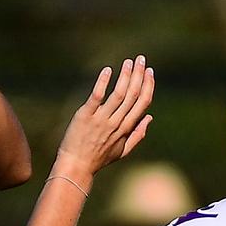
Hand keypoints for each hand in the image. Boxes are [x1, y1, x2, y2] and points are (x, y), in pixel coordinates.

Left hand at [53, 56, 154, 180]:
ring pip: (119, 94)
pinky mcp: (85, 115)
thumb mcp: (122, 151)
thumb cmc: (98, 159)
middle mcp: (116, 122)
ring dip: (125, 75)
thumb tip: (150, 118)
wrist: (76, 166)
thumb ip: (137, 135)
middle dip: (139, 75)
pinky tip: (108, 70)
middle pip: (133, 95)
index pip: (142, 103)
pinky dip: (103, 82)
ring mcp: (101, 119)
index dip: (148, 86)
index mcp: (126, 129)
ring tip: (128, 62)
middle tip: (141, 59)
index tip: (149, 72)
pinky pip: (97, 96)